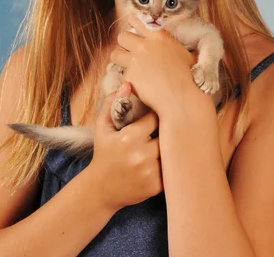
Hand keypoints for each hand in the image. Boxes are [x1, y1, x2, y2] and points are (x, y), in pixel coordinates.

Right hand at [89, 82, 162, 211]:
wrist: (101, 189)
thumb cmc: (103, 153)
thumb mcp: (102, 127)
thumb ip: (112, 103)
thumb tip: (127, 84)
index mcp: (129, 138)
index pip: (155, 118)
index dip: (158, 114)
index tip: (159, 113)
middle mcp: (141, 155)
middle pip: (167, 134)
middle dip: (168, 130)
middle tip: (170, 125)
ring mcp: (150, 172)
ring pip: (171, 152)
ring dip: (171, 146)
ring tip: (172, 141)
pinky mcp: (156, 186)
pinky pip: (171, 169)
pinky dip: (171, 163)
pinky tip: (168, 159)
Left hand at [110, 15, 200, 117]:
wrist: (183, 99)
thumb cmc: (189, 78)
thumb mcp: (185, 54)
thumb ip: (172, 47)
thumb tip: (172, 49)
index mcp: (159, 37)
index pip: (139, 22)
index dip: (133, 23)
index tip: (130, 24)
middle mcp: (144, 46)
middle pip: (122, 36)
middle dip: (124, 43)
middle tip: (129, 51)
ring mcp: (135, 61)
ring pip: (115, 54)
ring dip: (119, 59)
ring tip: (127, 66)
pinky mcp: (129, 77)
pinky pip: (123, 76)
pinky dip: (128, 81)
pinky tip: (138, 86)